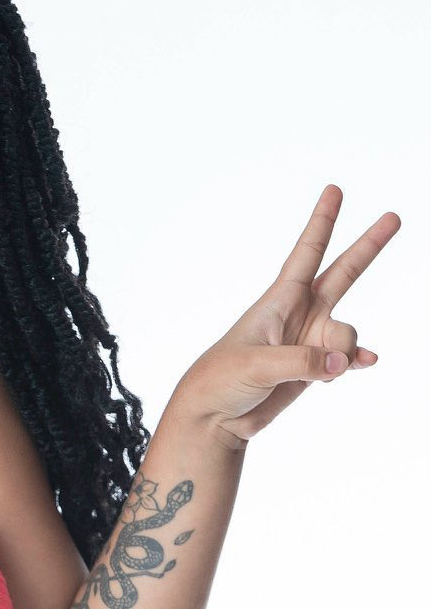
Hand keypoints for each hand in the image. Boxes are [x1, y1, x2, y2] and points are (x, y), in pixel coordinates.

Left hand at [173, 184, 399, 446]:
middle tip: (394, 217)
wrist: (214, 418)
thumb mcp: (256, 365)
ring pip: (347, 333)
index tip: (334, 190)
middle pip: (343, 272)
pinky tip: (363, 363)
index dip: (321, 221)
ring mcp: (310, 341)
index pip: (306, 253)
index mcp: (279, 301)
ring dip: (343, 351)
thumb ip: (303, 361)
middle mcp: (300, 314)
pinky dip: (355, 361)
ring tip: (321, 370)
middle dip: (368, 245)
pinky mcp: (315, 368)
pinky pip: (347, 359)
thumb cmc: (220, 380)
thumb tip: (342, 363)